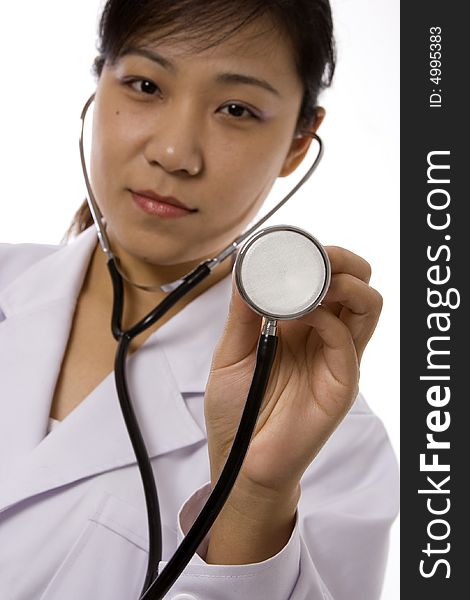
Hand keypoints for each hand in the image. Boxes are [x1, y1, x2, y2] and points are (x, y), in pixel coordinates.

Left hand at [204, 246, 382, 495]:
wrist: (239, 460)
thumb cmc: (236, 410)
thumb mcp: (231, 353)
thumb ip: (243, 313)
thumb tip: (248, 269)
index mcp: (301, 327)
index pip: (326, 279)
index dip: (318, 256)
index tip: (292, 244)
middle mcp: (324, 338)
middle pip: (356, 285)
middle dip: (341, 260)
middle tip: (315, 255)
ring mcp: (336, 360)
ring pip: (367, 306)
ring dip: (343, 282)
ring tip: (313, 279)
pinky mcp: (340, 385)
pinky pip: (347, 342)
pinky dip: (325, 319)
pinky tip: (297, 318)